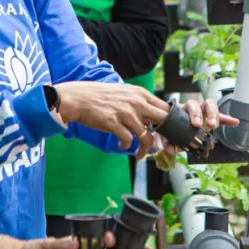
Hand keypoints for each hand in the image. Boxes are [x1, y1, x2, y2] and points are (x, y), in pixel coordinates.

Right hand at [54, 82, 169, 149]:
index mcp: (141, 94)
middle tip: (161, 147)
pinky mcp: (114, 123)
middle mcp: (136, 102)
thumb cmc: (100, 96)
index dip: (171, 124)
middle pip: (163, 122)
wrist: (78, 98)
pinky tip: (121, 145)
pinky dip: (126, 146)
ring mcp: (126, 113)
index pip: (166, 109)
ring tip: (139, 155)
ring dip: (144, 149)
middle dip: (165, 137)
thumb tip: (153, 115)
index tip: (169, 134)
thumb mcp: (124, 93)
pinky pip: (128, 140)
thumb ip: (139, 102)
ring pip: (146, 136)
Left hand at [145, 98, 240, 161]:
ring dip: (215, 116)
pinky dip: (227, 119)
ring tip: (215, 126)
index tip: (195, 125)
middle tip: (206, 125)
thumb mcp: (165, 135)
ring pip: (211, 107)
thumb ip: (165, 141)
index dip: (193, 114)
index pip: (188, 106)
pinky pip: (221, 117)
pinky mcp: (211, 119)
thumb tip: (169, 150)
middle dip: (204, 114)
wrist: (171, 129)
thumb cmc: (169, 129)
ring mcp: (203, 113)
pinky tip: (235, 122)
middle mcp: (193, 109)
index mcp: (181, 110)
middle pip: (200, 104)